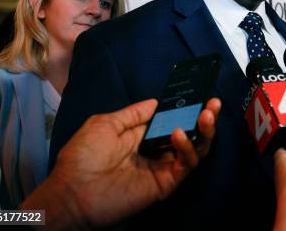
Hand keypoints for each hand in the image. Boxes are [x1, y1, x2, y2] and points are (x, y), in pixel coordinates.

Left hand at [21, 98, 220, 228]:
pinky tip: (179, 134)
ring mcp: (162, 167)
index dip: (186, 107)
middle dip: (203, 117)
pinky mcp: (164, 183)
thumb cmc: (82, 157)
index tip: (199, 93)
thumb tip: (156, 101)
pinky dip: (187, 149)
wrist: (72, 192)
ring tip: (206, 114)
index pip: (172, 119)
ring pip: (194, 149)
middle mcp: (156, 150)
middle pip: (189, 133)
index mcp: (142, 136)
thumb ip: (133, 114)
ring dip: (204, 131)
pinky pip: (184, 165)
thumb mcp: (105, 124)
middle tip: (213, 103)